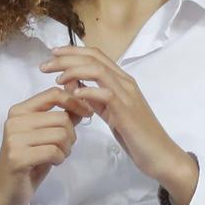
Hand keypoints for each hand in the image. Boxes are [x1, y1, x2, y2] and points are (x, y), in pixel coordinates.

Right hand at [0, 88, 90, 204]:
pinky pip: (54, 151)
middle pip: (62, 118)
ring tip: (57, 155)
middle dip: (71, 134)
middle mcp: (14, 121)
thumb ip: (63, 115)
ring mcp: (14, 139)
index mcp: (19, 111)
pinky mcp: (17, 157)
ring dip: (66, 148)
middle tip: (64, 146)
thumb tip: (84, 98)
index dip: (76, 102)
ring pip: (61, 134)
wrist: (10, 187)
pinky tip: (52, 162)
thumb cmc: (32, 157)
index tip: (87, 113)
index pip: (53, 94)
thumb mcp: (48, 133)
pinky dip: (60, 158)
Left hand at [41, 46, 194, 196]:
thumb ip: (94, 98)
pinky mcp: (126, 111)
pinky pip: (105, 93)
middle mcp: (126, 83)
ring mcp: (127, 95)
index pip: (96, 55)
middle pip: (94, 58)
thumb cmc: (136, 135)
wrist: (159, 153)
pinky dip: (87, 90)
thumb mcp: (110, 112)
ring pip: (98, 70)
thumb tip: (73, 86)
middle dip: (66, 57)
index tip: (52, 55)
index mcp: (122, 81)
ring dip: (73, 71)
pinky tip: (73, 95)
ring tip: (56, 79)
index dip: (73, 51)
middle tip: (44, 65)